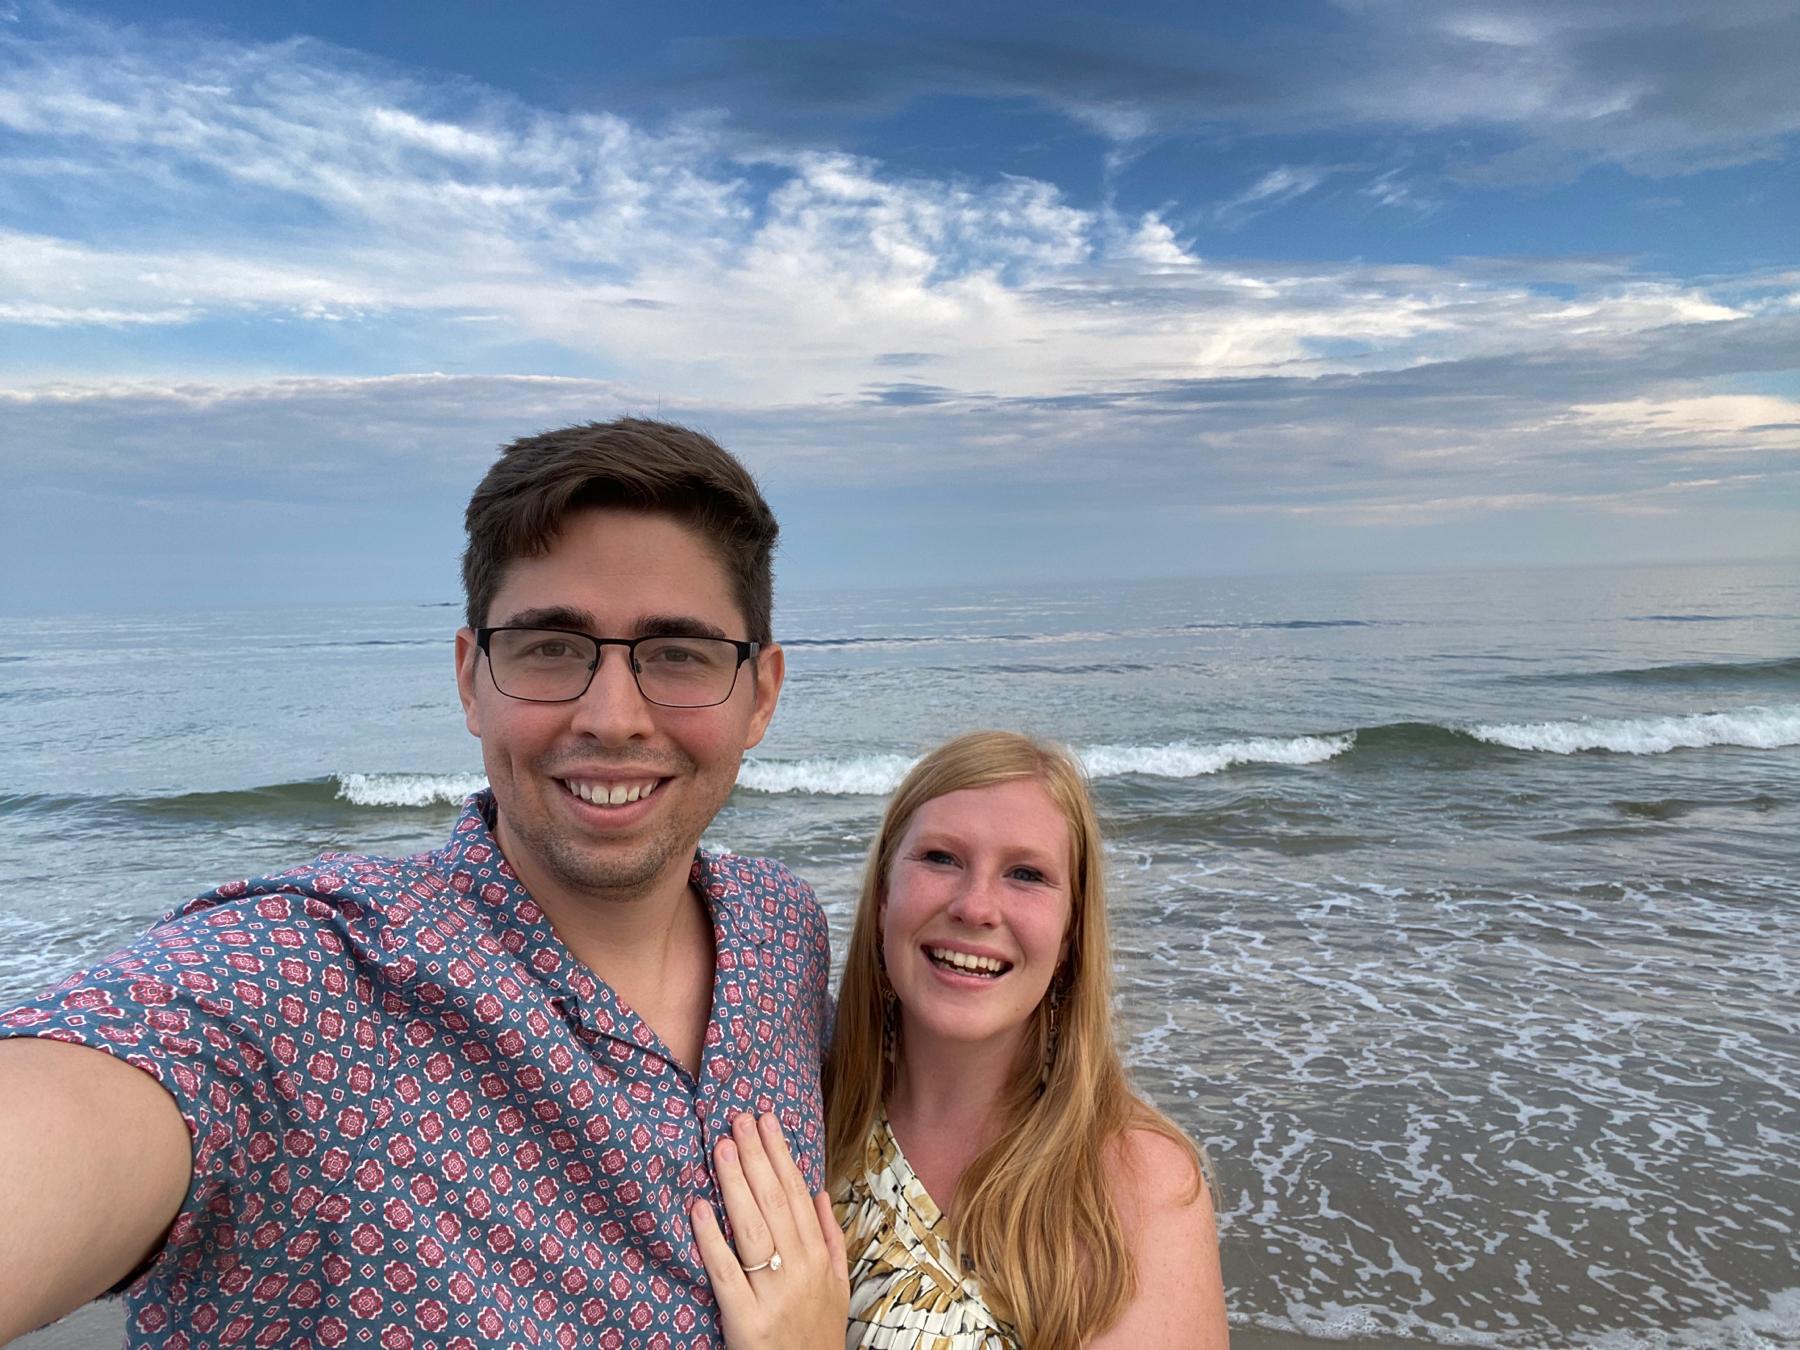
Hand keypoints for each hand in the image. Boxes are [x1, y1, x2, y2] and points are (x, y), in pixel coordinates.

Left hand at [691, 1110, 848, 1349]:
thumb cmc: (817, 1336)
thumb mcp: (837, 1288)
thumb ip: (830, 1239)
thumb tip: (820, 1193)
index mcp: (819, 1260)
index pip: (798, 1195)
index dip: (781, 1155)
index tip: (766, 1121)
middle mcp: (799, 1272)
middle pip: (776, 1204)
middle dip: (756, 1157)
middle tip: (739, 1119)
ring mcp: (773, 1296)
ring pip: (753, 1229)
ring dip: (736, 1184)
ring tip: (722, 1147)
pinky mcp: (746, 1322)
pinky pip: (726, 1273)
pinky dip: (712, 1239)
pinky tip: (698, 1209)